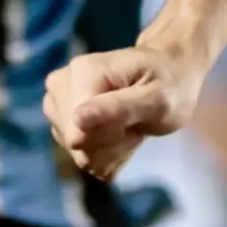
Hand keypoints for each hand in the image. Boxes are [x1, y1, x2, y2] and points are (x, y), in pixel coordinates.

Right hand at [43, 44, 203, 181]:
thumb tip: (78, 118)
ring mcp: (57, 106)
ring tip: (130, 124)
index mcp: (82, 70)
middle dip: (112, 142)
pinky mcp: (62, 124)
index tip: (138, 116)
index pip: (80, 131)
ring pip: (80, 153)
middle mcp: (60, 85)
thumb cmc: (168, 84)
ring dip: (112, 148)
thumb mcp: (158, 99)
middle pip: (77, 144)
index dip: (114, 134)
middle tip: (137, 120)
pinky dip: (108, 152)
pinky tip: (121, 132)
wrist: (168, 77)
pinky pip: (83, 156)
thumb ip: (119, 108)